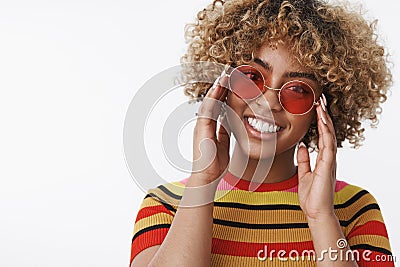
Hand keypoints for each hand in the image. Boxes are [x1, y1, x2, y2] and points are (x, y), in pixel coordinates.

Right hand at [191, 73, 229, 183]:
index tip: (233, 82)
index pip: (218, 105)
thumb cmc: (215, 163)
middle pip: (213, 100)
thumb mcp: (223, 143)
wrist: (206, 177)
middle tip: (229, 72)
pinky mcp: (201, 128)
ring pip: (210, 101)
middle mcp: (204, 122)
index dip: (225, 93)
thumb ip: (224, 131)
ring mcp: (201, 124)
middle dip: (221, 86)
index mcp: (210, 126)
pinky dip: (213, 97)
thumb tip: (228, 122)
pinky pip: (208, 109)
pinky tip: (219, 87)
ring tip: (225, 74)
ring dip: (217, 87)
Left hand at [297, 95, 337, 220]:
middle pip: (328, 132)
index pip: (322, 135)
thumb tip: (302, 146)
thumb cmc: (312, 196)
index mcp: (323, 159)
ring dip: (325, 120)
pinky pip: (328, 146)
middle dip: (324, 115)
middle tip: (320, 100)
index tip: (315, 107)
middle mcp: (328, 158)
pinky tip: (323, 122)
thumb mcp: (304, 174)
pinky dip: (326, 133)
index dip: (319, 121)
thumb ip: (304, 160)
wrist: (315, 212)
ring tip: (321, 105)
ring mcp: (329, 161)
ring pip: (329, 135)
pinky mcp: (328, 166)